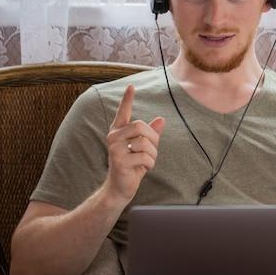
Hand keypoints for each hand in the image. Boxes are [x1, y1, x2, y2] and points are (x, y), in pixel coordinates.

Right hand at [106, 85, 165, 200]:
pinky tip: (142, 169)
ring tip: (146, 162)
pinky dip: (150, 164)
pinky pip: (144, 157)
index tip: (131, 86)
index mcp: (119, 132)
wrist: (120, 188)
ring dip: (152, 154)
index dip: (127, 99)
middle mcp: (114, 137)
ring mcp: (114, 148)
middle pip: (141, 126)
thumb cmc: (133, 166)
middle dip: (153, 139)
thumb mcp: (144, 148)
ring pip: (145, 142)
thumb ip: (152, 134)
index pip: (123, 112)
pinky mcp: (119, 160)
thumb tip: (161, 119)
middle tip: (151, 151)